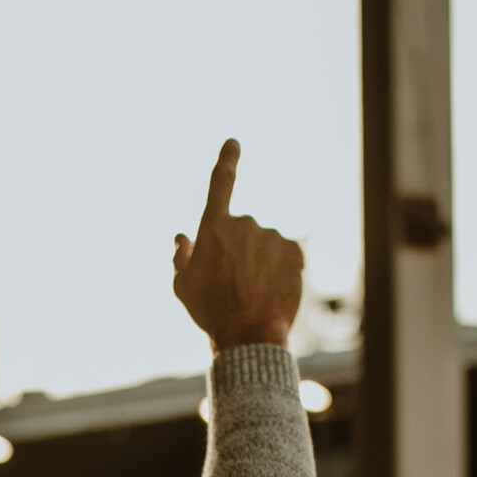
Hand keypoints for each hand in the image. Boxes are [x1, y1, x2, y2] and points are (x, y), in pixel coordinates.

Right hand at [172, 139, 302, 351]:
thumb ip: (182, 257)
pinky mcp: (294, 250)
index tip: (234, 143)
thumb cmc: (210, 312)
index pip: (221, 182)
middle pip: (241, 231)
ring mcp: (272, 236)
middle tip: (232, 285)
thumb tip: (182, 237)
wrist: (248, 334)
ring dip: (259, 263)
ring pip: (264, 245)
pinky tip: (271, 291)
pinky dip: (279, 269)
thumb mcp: (183, 287)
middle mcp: (245, 224)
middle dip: (238, 251)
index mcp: (214, 227)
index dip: (227, 159)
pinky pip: (285, 255)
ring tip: (253, 294)